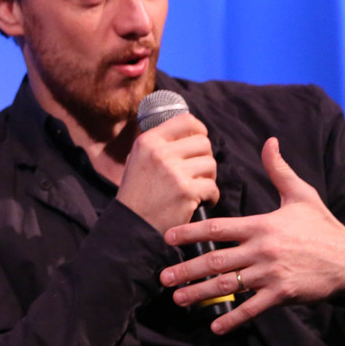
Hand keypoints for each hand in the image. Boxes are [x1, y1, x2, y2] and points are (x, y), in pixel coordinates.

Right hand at [117, 113, 218, 233]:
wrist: (132, 225)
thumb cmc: (138, 193)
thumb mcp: (138, 159)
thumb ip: (159, 143)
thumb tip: (191, 130)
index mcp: (148, 141)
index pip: (186, 121)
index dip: (199, 130)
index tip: (198, 142)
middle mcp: (159, 153)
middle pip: (203, 143)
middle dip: (204, 158)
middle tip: (195, 173)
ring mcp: (173, 172)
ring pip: (210, 164)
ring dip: (208, 178)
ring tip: (196, 188)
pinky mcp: (186, 191)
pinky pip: (213, 187)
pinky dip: (210, 197)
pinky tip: (200, 202)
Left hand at [160, 137, 344, 333]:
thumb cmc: (322, 228)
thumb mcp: (301, 195)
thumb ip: (279, 170)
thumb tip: (269, 141)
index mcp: (261, 226)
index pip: (217, 227)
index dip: (190, 232)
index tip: (167, 237)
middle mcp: (261, 250)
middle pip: (216, 260)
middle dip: (186, 269)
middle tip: (162, 276)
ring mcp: (271, 274)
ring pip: (229, 285)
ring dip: (200, 293)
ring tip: (178, 298)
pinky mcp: (283, 294)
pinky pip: (253, 308)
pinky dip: (233, 317)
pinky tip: (214, 325)